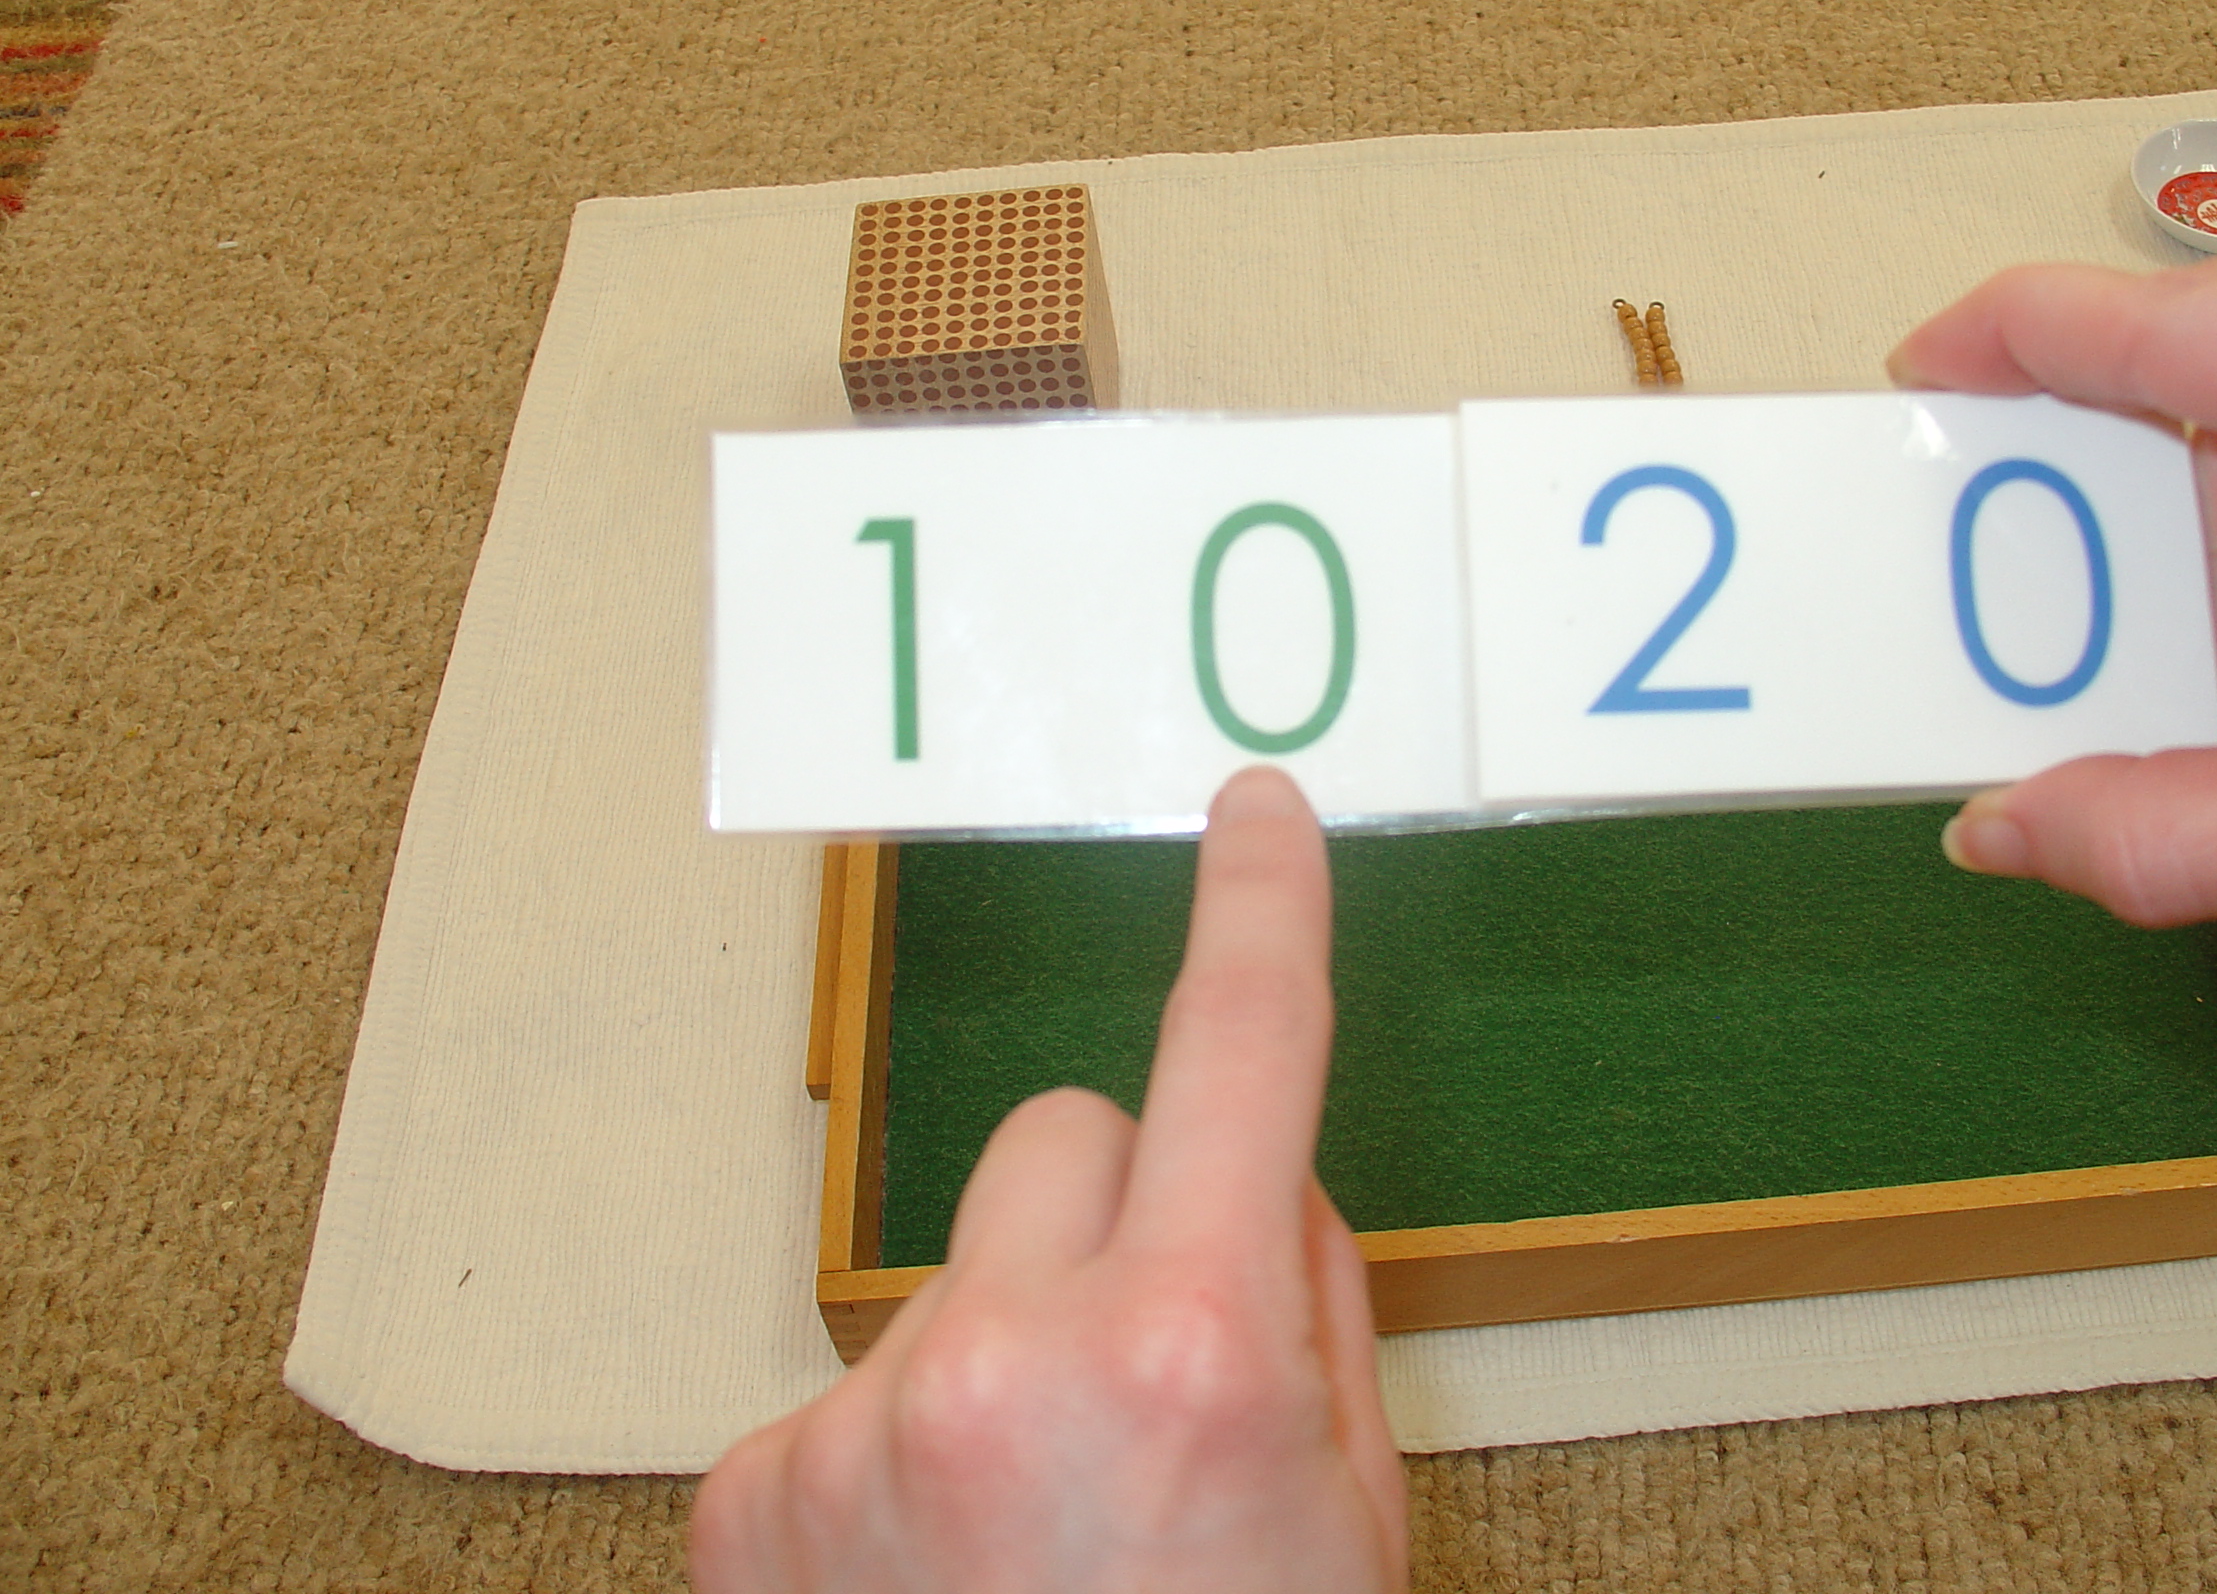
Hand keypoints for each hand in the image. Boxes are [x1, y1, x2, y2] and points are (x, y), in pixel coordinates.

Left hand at [688, 767, 1407, 1593]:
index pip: (1241, 1055)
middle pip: (1064, 1133)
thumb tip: (1248, 1175)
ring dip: (1004, 1349)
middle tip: (1152, 1381)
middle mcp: (1007, 1360)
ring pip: (956, 1269)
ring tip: (1034, 1535)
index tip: (1256, 816)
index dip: (1261, 915)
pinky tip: (942, 1583)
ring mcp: (860, 1429)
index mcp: (1191, 1353)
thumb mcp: (1349, 1515)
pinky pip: (855, 1391)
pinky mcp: (750, 1501)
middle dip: (1125, 1214)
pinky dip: (899, 1460)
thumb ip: (1303, 1308)